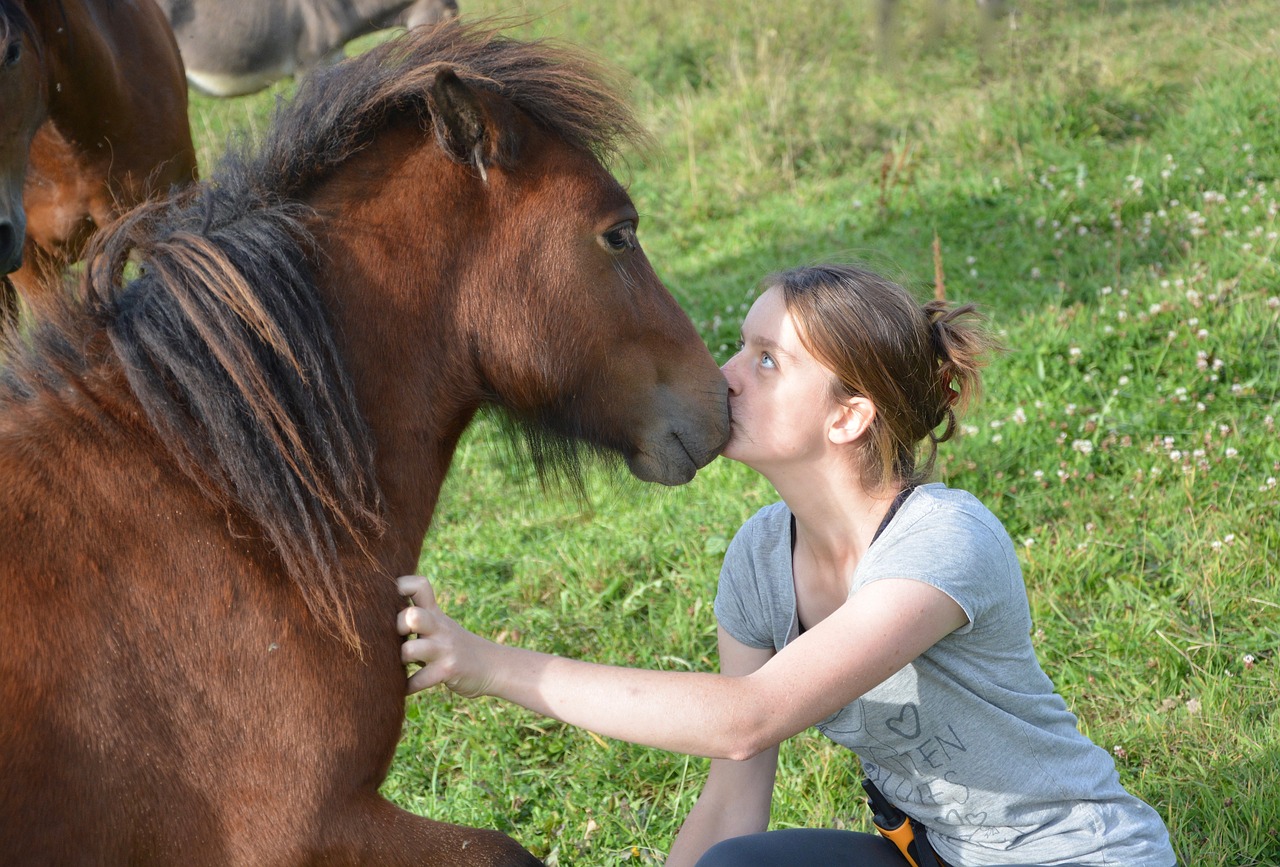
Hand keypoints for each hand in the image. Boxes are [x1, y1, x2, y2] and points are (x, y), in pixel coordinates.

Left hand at [396, 575, 494, 697]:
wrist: (493, 666)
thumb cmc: (456, 645)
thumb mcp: (441, 625)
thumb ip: (419, 618)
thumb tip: (379, 616)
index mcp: (435, 614)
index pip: (420, 586)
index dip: (401, 586)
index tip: (390, 598)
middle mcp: (439, 627)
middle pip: (412, 616)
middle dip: (398, 626)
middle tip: (398, 638)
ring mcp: (444, 649)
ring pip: (409, 650)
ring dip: (400, 660)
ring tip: (401, 665)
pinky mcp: (447, 671)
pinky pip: (417, 681)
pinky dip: (407, 686)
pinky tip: (406, 686)